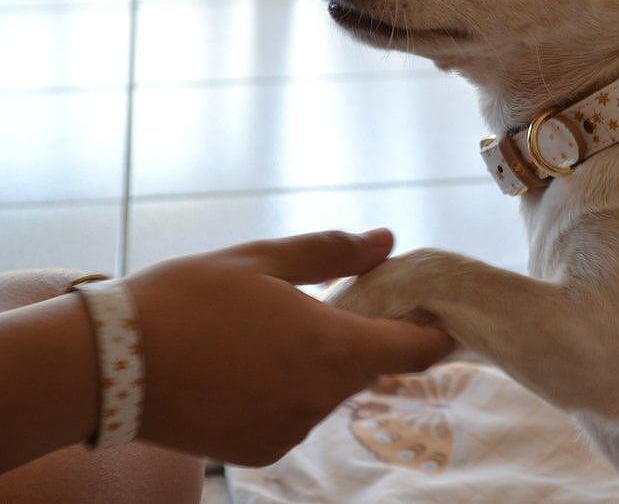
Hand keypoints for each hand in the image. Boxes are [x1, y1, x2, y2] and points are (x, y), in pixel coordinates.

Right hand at [125, 230, 454, 465]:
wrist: (107, 365)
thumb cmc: (187, 298)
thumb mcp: (263, 260)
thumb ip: (334, 253)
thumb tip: (388, 239)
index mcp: (334, 347)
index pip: (415, 348)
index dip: (435, 331)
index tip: (440, 315)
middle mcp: (321, 398)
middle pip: (368, 366)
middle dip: (361, 336)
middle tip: (326, 303)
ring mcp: (291, 430)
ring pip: (327, 390)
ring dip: (316, 363)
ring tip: (267, 332)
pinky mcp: (260, 451)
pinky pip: (294, 415)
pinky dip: (286, 391)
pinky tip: (245, 367)